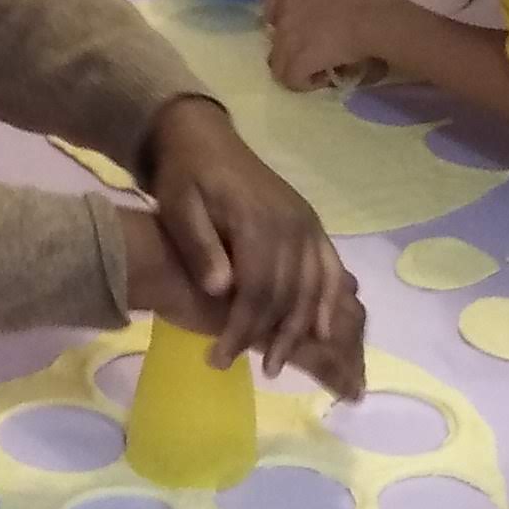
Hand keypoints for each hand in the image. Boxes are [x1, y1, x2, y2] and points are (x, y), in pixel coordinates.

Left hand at [142, 98, 364, 392]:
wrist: (205, 138)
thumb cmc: (186, 177)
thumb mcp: (177, 207)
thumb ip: (199, 247)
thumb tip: (220, 290)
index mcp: (257, 221)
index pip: (258, 289)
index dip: (243, 329)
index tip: (222, 358)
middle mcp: (292, 223)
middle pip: (290, 294)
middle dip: (273, 337)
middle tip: (256, 370)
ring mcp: (307, 223)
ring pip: (315, 286)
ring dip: (302, 329)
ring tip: (281, 362)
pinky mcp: (311, 224)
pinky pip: (330, 268)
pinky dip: (331, 300)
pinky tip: (325, 330)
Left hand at [263, 0, 398, 94]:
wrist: (370, 21)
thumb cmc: (364, 8)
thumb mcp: (332, 4)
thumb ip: (317, 17)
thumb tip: (317, 39)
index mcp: (291, 1)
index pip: (277, 29)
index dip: (292, 42)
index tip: (310, 47)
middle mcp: (283, 20)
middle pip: (275, 51)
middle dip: (293, 60)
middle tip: (316, 64)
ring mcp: (287, 43)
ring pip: (280, 70)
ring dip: (300, 74)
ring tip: (322, 72)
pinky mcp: (297, 63)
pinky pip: (293, 82)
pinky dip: (308, 84)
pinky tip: (326, 78)